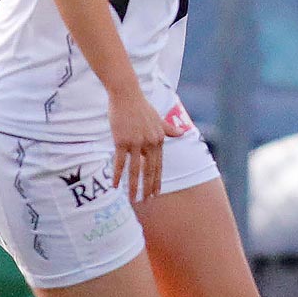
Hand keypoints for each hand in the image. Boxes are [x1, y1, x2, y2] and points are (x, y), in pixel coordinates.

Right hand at [109, 84, 167, 202]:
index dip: (157, 180)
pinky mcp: (122, 141)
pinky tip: (115, 185)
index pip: (158, 165)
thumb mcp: (158, 119)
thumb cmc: (141, 107)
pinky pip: (120, 162)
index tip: (156, 192)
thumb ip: (169, 129)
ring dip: (134, 186)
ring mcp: (136, 142)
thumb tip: (182, 133)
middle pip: (149, 170)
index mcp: (159, 139)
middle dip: (148, 187)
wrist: (127, 95)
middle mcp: (150, 142)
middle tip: (147, 201)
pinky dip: (118, 175)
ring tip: (133, 199)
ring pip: (135, 170)